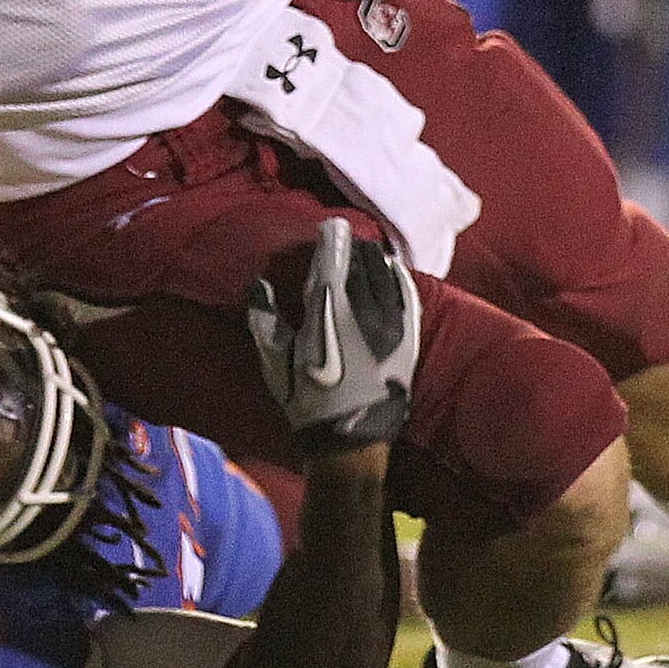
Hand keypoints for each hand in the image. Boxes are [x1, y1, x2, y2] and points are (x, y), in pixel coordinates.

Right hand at [244, 218, 418, 452]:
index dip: (332, 238)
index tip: (330, 225)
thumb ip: (265, 321)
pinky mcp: (409, 338)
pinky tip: (393, 270)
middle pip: (361, 263)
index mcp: (328, 312)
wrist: (351, 442)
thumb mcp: (275, 365)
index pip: (333, 260)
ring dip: (374, 259)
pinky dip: (399, 277)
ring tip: (366, 253)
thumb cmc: (307, 402)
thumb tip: (259, 286)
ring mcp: (391, 324)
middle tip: (344, 242)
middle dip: (352, 248)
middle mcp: (364, 311)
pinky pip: (408, 295)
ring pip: (386, 275)